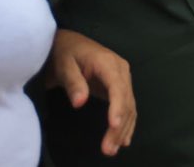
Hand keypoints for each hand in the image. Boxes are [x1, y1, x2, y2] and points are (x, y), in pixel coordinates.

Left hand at [48, 29, 135, 156]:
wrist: (68, 44)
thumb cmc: (65, 53)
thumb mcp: (64, 65)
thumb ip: (73, 83)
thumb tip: (80, 102)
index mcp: (108, 63)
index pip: (117, 87)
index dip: (117, 107)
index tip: (113, 125)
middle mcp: (121, 70)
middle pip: (126, 100)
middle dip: (118, 126)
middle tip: (107, 149)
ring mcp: (122, 79)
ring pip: (129, 107)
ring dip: (123, 129)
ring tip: (112, 149)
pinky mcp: (119, 87)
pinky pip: (127, 106)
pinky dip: (127, 123)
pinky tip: (124, 140)